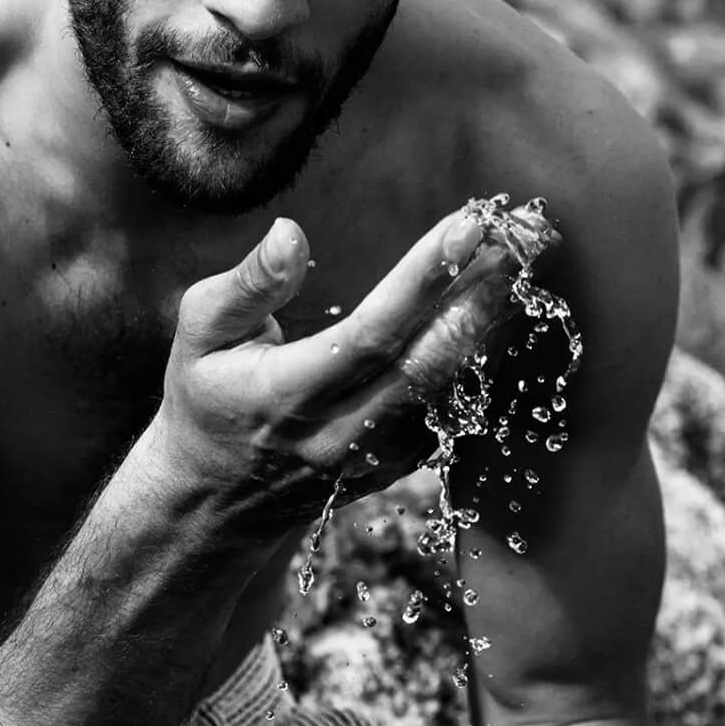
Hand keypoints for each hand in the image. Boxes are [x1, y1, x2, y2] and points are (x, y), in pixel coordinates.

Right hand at [147, 201, 553, 529]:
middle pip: (432, 362)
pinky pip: (455, 408)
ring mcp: (374, 458)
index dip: (425, 279)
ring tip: (526, 256)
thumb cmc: (204, 398)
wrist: (212, 501)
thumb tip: (292, 233)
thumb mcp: (198, 333)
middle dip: (485, 292)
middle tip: (526, 232)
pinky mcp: (398, 467)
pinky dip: (485, 357)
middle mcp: (338, 434)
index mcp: (286, 394)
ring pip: (454, 388)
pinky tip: (503, 308)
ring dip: (495, 320)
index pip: (372, 333)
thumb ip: (247, 285)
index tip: (469, 224)